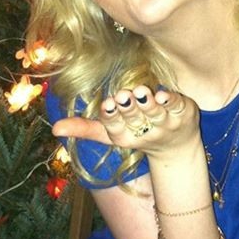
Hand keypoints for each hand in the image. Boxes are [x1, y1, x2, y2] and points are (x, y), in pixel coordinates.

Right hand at [52, 86, 199, 156]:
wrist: (176, 147)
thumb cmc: (138, 132)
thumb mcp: (111, 134)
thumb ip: (85, 128)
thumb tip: (54, 129)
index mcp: (125, 136)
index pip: (115, 127)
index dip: (112, 116)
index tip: (107, 105)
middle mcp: (145, 132)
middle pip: (134, 118)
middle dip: (128, 108)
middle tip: (122, 95)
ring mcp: (166, 125)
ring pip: (155, 113)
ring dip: (147, 103)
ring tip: (140, 91)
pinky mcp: (184, 114)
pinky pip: (177, 107)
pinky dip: (171, 102)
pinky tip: (163, 95)